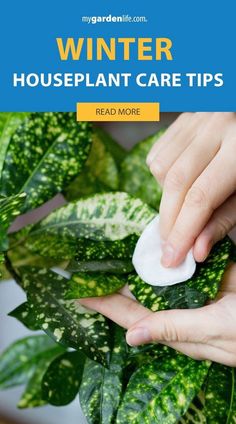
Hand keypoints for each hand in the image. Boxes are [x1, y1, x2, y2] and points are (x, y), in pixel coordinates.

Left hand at [80, 263, 235, 365]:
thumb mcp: (216, 331)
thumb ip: (175, 330)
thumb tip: (131, 336)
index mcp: (178, 329)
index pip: (130, 316)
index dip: (103, 304)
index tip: (76, 292)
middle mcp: (180, 310)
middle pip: (137, 295)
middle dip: (112, 283)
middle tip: (86, 268)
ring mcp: (194, 292)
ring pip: (155, 278)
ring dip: (134, 266)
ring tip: (109, 254)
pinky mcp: (208, 276)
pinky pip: (178, 264)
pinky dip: (163, 254)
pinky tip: (149, 244)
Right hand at [146, 112, 235, 266]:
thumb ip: (223, 221)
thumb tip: (196, 251)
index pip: (201, 197)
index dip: (184, 231)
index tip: (172, 258)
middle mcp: (216, 126)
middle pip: (176, 182)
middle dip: (169, 221)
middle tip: (168, 247)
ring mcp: (196, 117)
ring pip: (162, 167)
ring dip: (166, 198)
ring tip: (183, 206)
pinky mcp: (183, 117)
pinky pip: (158, 154)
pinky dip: (163, 176)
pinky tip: (181, 183)